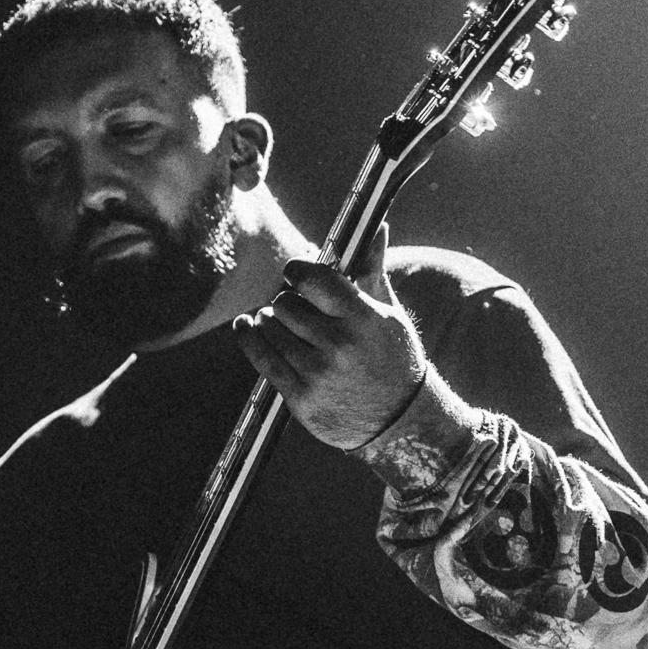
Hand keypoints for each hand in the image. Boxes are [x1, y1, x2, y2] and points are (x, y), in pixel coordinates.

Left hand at [236, 222, 426, 449]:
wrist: (401, 421)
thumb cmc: (394, 360)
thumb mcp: (389, 315)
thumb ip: (371, 271)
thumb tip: (377, 227)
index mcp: (363, 318)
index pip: (313, 278)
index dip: (297, 271)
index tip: (295, 274)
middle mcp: (339, 345)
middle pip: (286, 304)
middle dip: (286, 301)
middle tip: (291, 307)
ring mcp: (318, 374)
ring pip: (270, 328)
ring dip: (269, 321)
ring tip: (278, 323)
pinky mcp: (301, 398)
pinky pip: (261, 359)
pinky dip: (249, 338)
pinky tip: (246, 327)